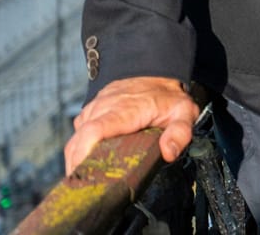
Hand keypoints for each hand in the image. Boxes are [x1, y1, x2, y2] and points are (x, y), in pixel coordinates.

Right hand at [64, 76, 198, 175]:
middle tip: (84, 187)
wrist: (156, 71)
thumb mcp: (184, 112)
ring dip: (76, 158)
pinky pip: (78, 130)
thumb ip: (180, 132)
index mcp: (126, 110)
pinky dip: (78, 147)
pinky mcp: (91, 109)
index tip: (84, 172)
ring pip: (76, 136)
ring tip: (84, 179)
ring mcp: (95, 107)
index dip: (84, 153)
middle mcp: (105, 107)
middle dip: (77, 164)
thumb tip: (168, 153)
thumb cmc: (168, 97)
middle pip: (79, 139)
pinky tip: (86, 162)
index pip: (95, 130)